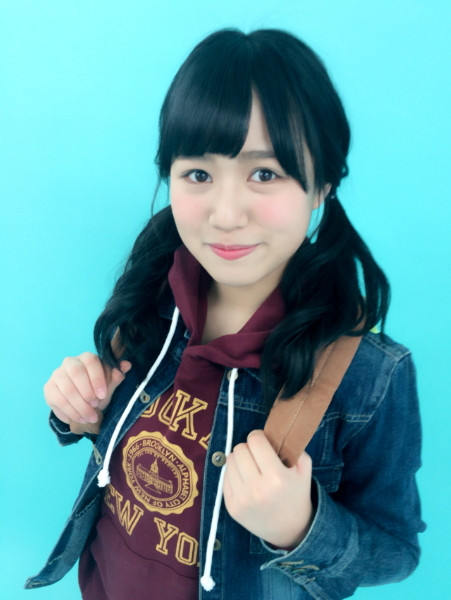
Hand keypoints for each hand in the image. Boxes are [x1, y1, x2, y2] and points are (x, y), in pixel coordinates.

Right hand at [44, 352, 131, 431]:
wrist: (81, 402)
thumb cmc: (97, 390)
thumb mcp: (109, 385)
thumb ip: (116, 376)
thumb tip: (127, 365)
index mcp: (87, 358)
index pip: (91, 361)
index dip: (97, 378)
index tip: (102, 395)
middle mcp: (70, 362)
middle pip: (76, 372)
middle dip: (87, 392)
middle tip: (95, 406)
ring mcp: (57, 374)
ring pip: (67, 388)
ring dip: (80, 406)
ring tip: (90, 417)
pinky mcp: (49, 388)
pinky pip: (58, 400)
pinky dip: (71, 412)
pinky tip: (80, 418)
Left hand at [223, 429, 313, 547]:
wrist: (290, 530)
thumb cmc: (296, 494)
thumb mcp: (304, 469)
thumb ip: (293, 446)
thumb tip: (274, 432)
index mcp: (276, 477)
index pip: (255, 441)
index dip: (259, 437)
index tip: (264, 442)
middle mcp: (256, 489)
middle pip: (240, 449)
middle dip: (249, 448)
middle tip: (257, 455)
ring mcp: (241, 499)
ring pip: (229, 460)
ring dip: (240, 460)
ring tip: (251, 467)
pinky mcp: (231, 507)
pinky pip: (225, 477)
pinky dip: (234, 474)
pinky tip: (245, 480)